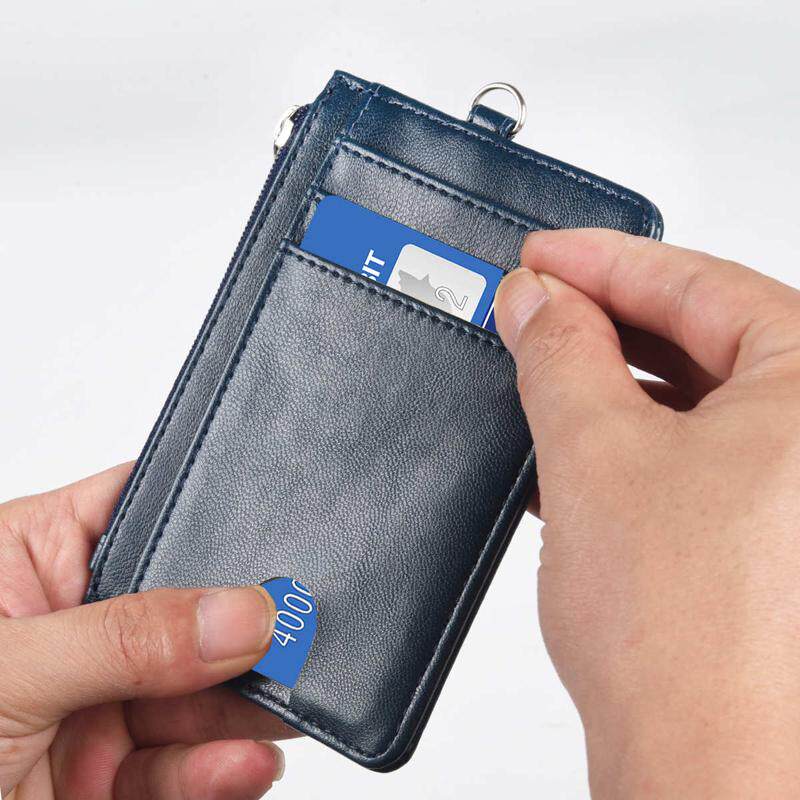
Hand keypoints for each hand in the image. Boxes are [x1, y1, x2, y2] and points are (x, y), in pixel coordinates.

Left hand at [0, 464, 293, 798]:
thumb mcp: (6, 672)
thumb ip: (127, 637)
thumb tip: (242, 611)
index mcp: (33, 563)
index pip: (142, 511)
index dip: (206, 513)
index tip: (272, 535)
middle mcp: (75, 630)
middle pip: (189, 610)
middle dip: (238, 629)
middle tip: (289, 636)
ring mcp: (97, 708)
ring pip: (198, 694)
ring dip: (239, 708)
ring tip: (273, 710)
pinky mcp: (109, 780)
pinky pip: (183, 767)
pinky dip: (219, 769)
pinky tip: (244, 761)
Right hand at [494, 230, 799, 797]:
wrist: (709, 780)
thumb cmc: (690, 644)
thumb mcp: (594, 453)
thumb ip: (560, 354)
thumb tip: (535, 300)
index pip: (697, 282)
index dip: (600, 261)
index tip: (540, 256)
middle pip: (701, 336)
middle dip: (602, 322)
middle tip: (532, 307)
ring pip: (694, 399)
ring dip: (609, 385)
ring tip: (542, 373)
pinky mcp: (770, 535)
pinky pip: (695, 453)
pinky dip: (630, 440)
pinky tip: (574, 443)